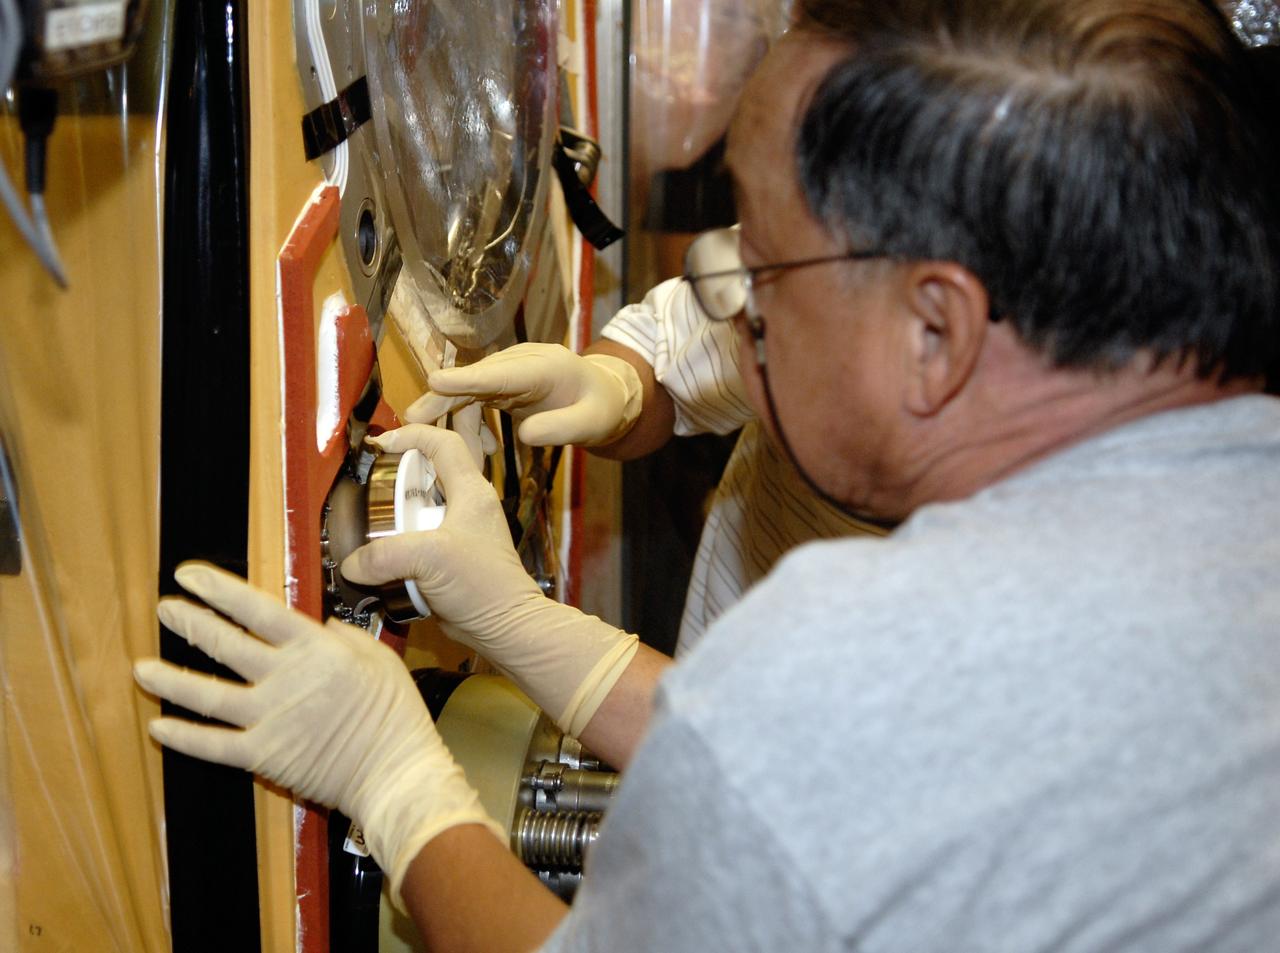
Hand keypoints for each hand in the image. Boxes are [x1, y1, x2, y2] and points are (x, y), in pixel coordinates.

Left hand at [133, 562, 502, 906]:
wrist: (394, 770)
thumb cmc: (394, 712)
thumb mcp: (377, 655)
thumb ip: (342, 636)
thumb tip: (318, 625)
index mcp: (314, 648)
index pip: (257, 610)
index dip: (219, 590)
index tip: (190, 576)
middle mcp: (285, 678)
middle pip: (226, 644)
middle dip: (190, 622)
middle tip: (165, 609)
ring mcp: (269, 717)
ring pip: (208, 694)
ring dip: (171, 679)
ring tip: (142, 667)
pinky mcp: (263, 754)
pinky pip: (213, 744)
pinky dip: (184, 736)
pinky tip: (159, 727)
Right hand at [341, 425, 638, 736]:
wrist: (504, 626)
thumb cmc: (483, 586)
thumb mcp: (429, 559)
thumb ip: (384, 556)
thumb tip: (352, 564)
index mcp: (471, 491)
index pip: (444, 443)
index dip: (412, 435)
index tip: (382, 445)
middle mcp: (467, 506)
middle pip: (428, 474)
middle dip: (397, 477)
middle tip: (370, 488)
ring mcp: (460, 531)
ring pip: (422, 508)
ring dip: (396, 514)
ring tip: (372, 522)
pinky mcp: (452, 557)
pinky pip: (420, 538)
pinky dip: (401, 543)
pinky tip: (384, 555)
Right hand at [404, 342, 641, 446]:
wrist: (604, 395)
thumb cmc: (600, 408)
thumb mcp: (592, 423)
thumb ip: (561, 429)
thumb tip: (524, 435)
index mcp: (546, 367)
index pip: (502, 373)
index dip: (468, 379)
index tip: (436, 380)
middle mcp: (520, 363)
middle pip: (475, 380)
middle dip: (443, 398)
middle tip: (412, 421)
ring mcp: (508, 371)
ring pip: (469, 392)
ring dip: (457, 424)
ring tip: (468, 459)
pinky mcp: (500, 384)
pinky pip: (474, 402)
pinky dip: (469, 426)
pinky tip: (482, 449)